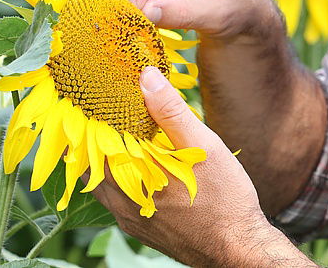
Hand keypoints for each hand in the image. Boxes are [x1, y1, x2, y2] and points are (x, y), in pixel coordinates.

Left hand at [91, 67, 312, 266]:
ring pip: (106, 184)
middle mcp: (121, 204)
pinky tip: (145, 169)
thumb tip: (146, 77)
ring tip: (124, 136)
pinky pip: (121, 200)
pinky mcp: (144, 229)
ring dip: (111, 160)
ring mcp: (131, 219)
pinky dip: (124, 179)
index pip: (90, 144)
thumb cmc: (223, 198)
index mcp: (129, 179)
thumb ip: (170, 112)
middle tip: (108, 110)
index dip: (90, 118)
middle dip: (98, 138)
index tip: (95, 96)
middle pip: (93, 165)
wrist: (238, 249)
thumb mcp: (201, 147)